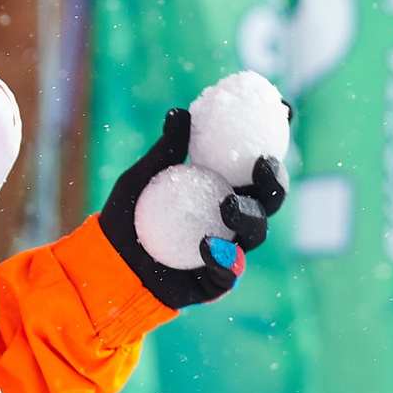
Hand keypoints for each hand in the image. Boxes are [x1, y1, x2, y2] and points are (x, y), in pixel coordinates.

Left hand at [98, 109, 288, 308]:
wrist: (107, 261)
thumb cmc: (128, 215)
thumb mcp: (141, 179)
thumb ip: (165, 151)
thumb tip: (180, 113)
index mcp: (220, 188)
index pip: (254, 166)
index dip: (274, 141)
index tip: (284, 112)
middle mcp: (232, 217)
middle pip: (269, 199)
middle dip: (276, 181)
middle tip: (263, 165)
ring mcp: (228, 249)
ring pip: (257, 232)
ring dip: (249, 217)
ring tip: (227, 206)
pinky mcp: (216, 280)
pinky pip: (229, 271)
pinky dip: (223, 259)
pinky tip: (206, 245)